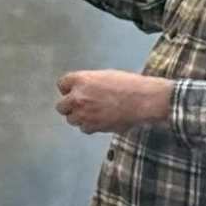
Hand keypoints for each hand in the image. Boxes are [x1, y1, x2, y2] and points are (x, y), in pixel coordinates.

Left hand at [55, 69, 172, 134]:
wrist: (143, 100)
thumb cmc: (129, 85)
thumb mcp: (105, 76)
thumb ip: (89, 83)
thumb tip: (82, 91)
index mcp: (80, 79)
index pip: (62, 84)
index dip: (68, 89)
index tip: (73, 92)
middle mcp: (77, 97)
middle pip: (61, 106)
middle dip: (70, 106)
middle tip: (81, 106)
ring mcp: (83, 113)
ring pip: (71, 120)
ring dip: (79, 117)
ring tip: (93, 114)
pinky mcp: (92, 126)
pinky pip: (84, 129)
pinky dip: (90, 126)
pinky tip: (101, 120)